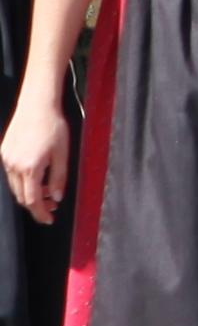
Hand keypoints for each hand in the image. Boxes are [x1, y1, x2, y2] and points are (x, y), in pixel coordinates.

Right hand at [2, 101, 65, 224]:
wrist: (37, 105)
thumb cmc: (53, 126)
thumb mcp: (63, 154)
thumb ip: (59, 178)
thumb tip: (57, 197)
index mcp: (30, 168)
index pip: (32, 201)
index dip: (40, 213)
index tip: (49, 219)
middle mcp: (14, 166)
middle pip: (21, 196)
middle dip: (36, 205)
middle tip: (52, 206)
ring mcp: (7, 159)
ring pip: (15, 186)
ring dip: (30, 192)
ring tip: (47, 190)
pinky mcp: (4, 152)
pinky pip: (12, 174)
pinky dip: (23, 180)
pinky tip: (36, 176)